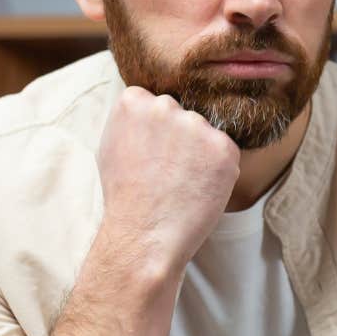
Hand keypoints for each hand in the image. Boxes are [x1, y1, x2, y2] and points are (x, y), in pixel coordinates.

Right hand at [94, 86, 238, 270]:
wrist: (144, 234)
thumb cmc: (125, 197)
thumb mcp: (111, 146)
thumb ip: (131, 121)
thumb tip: (147, 106)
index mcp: (133, 100)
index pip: (153, 102)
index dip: (155, 131)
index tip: (150, 152)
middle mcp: (165, 106)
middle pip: (181, 114)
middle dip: (179, 137)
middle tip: (168, 171)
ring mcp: (197, 125)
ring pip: (205, 132)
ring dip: (200, 152)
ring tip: (182, 182)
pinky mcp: (224, 147)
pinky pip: (225, 151)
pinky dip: (218, 169)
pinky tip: (199, 188)